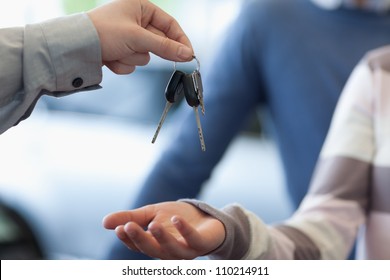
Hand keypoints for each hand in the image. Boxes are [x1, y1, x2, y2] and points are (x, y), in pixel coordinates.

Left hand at [87, 0, 193, 73]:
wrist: (76, 47)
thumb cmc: (104, 32)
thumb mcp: (138, 37)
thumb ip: (165, 47)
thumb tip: (188, 54)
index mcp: (140, 7)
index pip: (169, 24)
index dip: (180, 39)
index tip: (189, 54)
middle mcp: (135, 21)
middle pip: (158, 42)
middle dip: (147, 50)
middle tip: (150, 54)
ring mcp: (127, 38)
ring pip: (145, 55)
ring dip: (132, 58)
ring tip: (118, 51)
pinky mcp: (120, 51)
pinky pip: (132, 63)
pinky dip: (123, 64)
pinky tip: (110, 58)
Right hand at [103, 201, 225, 259]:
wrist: (206, 217)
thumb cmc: (177, 218)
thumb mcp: (152, 214)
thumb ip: (131, 218)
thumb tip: (103, 222)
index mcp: (155, 245)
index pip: (138, 245)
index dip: (128, 238)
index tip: (118, 228)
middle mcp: (169, 251)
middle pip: (152, 250)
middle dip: (140, 239)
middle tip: (127, 226)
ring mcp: (186, 249)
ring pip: (171, 250)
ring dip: (161, 238)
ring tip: (153, 224)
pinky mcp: (201, 243)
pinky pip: (192, 239)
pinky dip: (184, 230)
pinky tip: (175, 218)